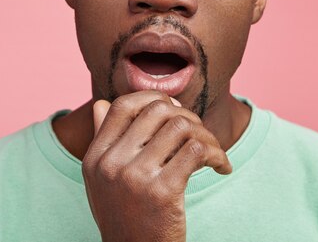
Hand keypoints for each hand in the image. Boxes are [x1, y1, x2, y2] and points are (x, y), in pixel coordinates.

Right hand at [82, 90, 231, 241]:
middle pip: (157, 110)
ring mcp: (135, 177)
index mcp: (96, 157)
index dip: (152, 99)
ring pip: (181, 126)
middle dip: (187, 115)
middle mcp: (111, 164)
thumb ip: (102, 141)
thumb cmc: (125, 218)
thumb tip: (100, 103)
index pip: (122, 106)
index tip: (174, 111)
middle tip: (199, 134)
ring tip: (212, 152)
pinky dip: (216, 154)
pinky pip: (197, 151)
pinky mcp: (162, 192)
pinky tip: (221, 166)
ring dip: (206, 135)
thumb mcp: (102, 181)